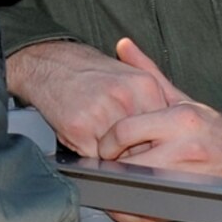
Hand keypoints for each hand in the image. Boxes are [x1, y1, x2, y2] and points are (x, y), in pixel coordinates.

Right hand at [4, 37, 176, 157]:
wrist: (52, 64)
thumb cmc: (91, 73)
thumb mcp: (132, 77)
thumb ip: (154, 103)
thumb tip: (170, 137)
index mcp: (145, 86)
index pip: (162, 131)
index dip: (155, 143)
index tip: (149, 148)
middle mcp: (125, 98)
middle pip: (143, 146)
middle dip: (135, 152)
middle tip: (125, 148)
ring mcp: (101, 113)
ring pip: (119, 155)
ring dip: (112, 155)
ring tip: (102, 138)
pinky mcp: (79, 127)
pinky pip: (95, 157)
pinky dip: (92, 153)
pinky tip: (87, 137)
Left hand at [6, 37, 221, 221]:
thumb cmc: (212, 128)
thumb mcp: (181, 98)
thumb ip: (148, 73)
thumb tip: (122, 45)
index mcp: (180, 120)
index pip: (125, 131)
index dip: (106, 140)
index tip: (104, 143)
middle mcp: (183, 150)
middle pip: (126, 162)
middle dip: (110, 163)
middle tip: (106, 162)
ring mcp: (186, 180)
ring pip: (134, 188)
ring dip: (117, 186)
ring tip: (115, 179)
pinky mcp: (186, 203)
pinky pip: (145, 213)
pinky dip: (128, 209)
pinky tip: (126, 199)